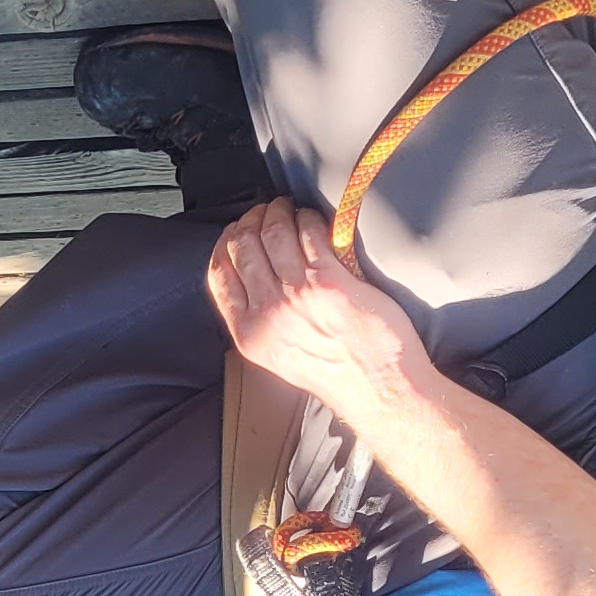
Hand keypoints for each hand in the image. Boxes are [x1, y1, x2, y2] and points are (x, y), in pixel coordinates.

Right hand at [204, 199, 438, 424]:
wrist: (376, 386)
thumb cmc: (336, 373)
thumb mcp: (276, 356)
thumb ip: (258, 320)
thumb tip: (252, 281)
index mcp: (249, 333)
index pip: (219, 273)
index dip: (225, 243)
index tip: (236, 232)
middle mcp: (268, 312)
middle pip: (242, 247)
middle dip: (252, 221)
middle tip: (265, 213)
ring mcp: (298, 294)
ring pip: (274, 234)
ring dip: (279, 212)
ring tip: (287, 209)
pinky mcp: (330, 280)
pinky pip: (310, 235)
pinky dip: (308, 220)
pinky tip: (313, 220)